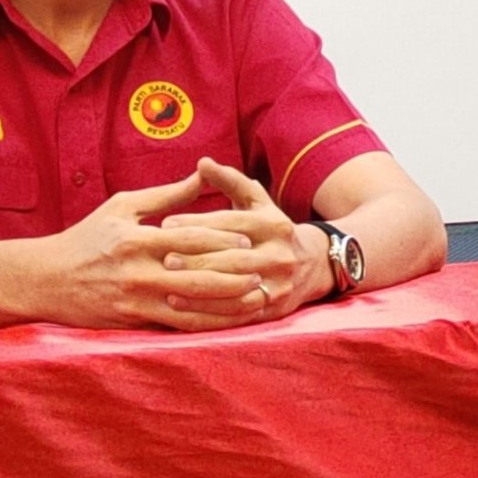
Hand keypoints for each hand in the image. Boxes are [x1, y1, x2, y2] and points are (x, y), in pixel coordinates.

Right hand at [41, 170, 270, 330]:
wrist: (44, 279)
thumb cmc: (87, 237)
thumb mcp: (123, 207)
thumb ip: (167, 195)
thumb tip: (204, 175)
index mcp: (136, 240)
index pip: (189, 239)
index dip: (222, 240)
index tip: (249, 239)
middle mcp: (137, 272)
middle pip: (196, 276)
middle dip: (233, 276)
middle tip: (261, 272)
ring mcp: (135, 300)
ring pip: (191, 307)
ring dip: (227, 306)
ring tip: (255, 299)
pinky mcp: (132, 321)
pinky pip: (175, 326)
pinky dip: (205, 324)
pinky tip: (227, 321)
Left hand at [159, 159, 327, 320]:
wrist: (314, 265)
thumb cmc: (271, 229)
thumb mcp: (257, 203)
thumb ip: (230, 182)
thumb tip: (202, 162)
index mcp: (275, 225)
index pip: (232, 223)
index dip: (198, 223)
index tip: (165, 225)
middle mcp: (280, 255)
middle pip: (233, 258)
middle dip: (196, 259)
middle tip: (162, 258)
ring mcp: (278, 284)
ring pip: (234, 289)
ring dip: (199, 289)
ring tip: (167, 284)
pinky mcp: (272, 309)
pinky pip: (235, 314)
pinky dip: (206, 312)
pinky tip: (180, 306)